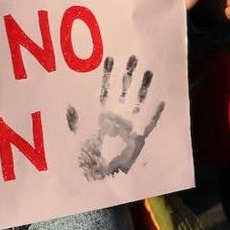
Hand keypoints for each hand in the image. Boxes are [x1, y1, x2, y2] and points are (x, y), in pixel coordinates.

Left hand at [66, 55, 164, 179]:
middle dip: (128, 73)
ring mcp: (129, 124)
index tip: (110, 57)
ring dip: (143, 87)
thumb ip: (74, 119)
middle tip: (132, 55)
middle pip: (124, 89)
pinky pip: (150, 123)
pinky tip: (161, 100)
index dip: (108, 74)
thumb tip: (68, 104)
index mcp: (101, 112)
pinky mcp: (139, 137)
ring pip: (138, 100)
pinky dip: (156, 113)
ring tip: (149, 70)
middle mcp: (117, 114)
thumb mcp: (75, 135)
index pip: (106, 88)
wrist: (97, 174)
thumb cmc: (85, 154)